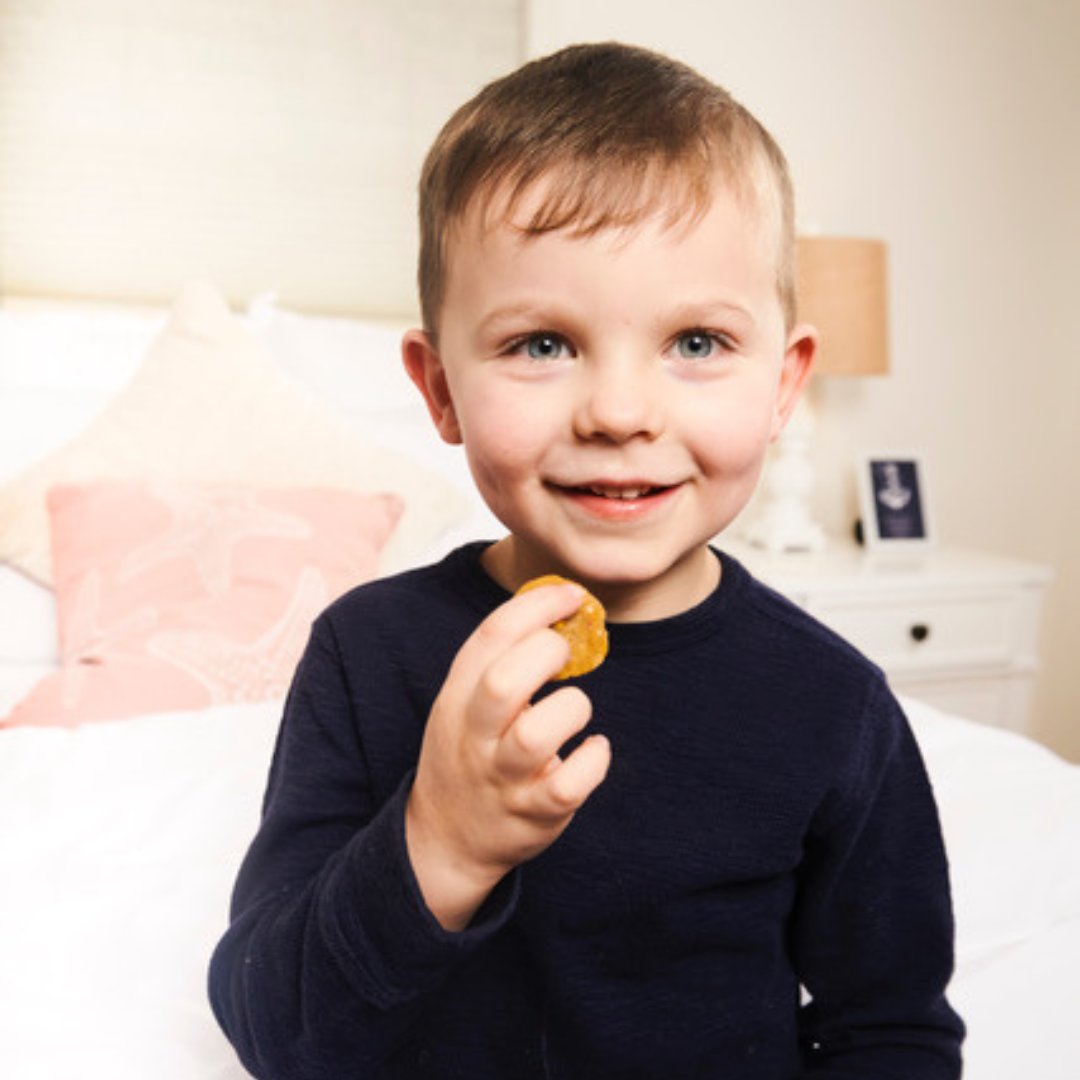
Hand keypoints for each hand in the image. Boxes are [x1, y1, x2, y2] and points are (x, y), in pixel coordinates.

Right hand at [405, 581, 610, 929]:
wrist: (445, 839)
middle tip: (567, 654)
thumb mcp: (467, 702)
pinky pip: (566, 786)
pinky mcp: (531, 814)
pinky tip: (594, 750)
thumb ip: (503, 660)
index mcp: (457, 697)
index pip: (490, 636)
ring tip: (576, 709)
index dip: (537, 606)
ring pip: (535, 736)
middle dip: (547, 653)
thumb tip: (561, 608)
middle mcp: (474, 736)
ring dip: (571, 710)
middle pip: (504, 682)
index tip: (572, 595)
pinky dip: (592, 761)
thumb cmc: (471, 752)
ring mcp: (500, 778)